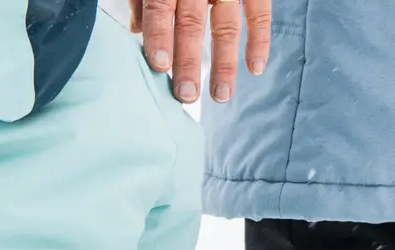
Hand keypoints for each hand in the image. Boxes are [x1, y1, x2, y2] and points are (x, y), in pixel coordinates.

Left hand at [130, 0, 271, 103]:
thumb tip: (135, 32)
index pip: (161, 8)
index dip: (159, 35)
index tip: (160, 65)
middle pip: (192, 24)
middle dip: (189, 61)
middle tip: (186, 95)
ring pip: (226, 26)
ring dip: (224, 64)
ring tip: (221, 96)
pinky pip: (259, 13)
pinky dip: (259, 40)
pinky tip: (255, 68)